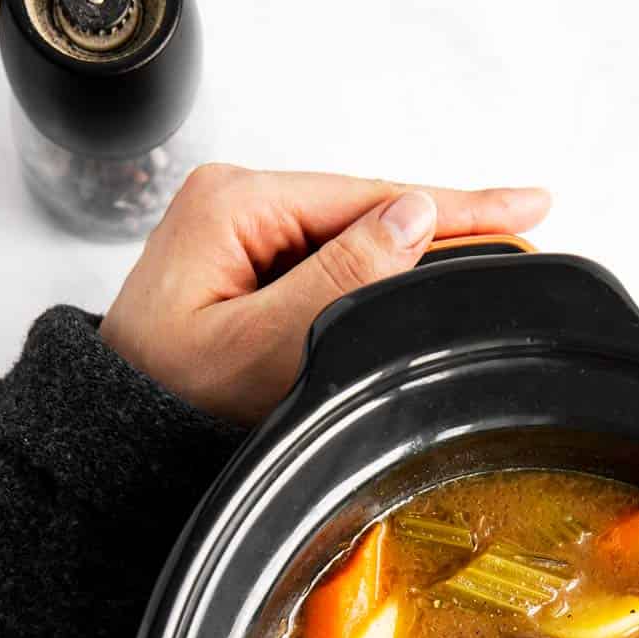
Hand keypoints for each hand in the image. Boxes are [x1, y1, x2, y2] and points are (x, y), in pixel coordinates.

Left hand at [100, 166, 549, 424]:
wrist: (111, 440)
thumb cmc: (163, 402)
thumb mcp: (260, 345)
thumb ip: (339, 278)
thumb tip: (412, 219)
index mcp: (235, 203)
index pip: (372, 197)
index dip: (457, 205)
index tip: (527, 203)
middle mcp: (235, 202)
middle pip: (369, 208)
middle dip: (446, 222)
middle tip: (527, 227)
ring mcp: (239, 230)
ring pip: (354, 234)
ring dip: (414, 251)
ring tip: (488, 254)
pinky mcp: (244, 263)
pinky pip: (328, 258)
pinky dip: (376, 272)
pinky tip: (417, 279)